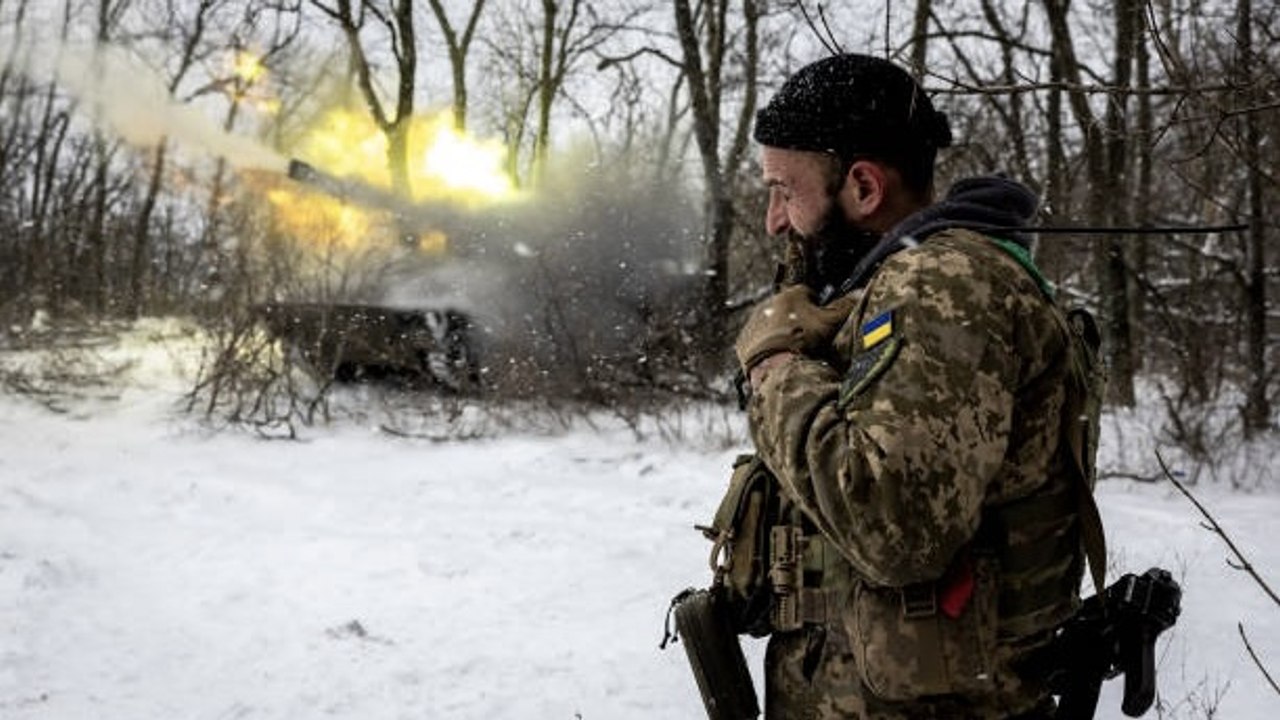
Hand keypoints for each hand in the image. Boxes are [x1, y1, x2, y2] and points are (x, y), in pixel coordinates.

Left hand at [734, 286, 856, 374]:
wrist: (775, 368)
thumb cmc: (806, 341)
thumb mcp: (831, 323)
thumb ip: (845, 306)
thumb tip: (860, 292)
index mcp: (791, 293)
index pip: (807, 294)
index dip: (817, 308)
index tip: (821, 322)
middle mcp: (769, 302)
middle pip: (787, 308)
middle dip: (796, 320)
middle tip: (807, 339)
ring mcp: (753, 321)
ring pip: (771, 324)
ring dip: (779, 333)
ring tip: (791, 351)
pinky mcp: (743, 341)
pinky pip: (756, 340)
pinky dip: (764, 347)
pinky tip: (775, 359)